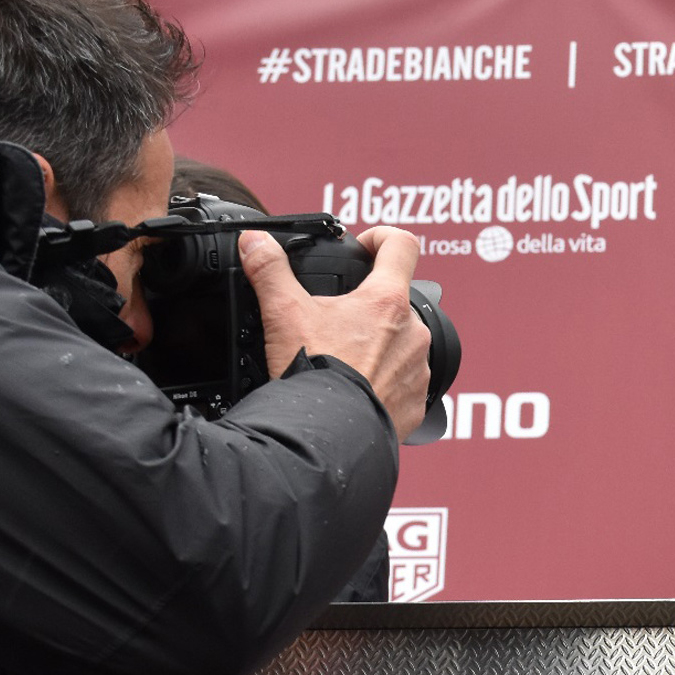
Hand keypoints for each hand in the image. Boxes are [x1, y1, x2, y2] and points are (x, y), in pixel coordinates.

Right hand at [241, 226, 431, 440]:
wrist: (326, 437)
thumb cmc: (314, 377)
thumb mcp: (283, 314)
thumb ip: (270, 271)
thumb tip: (255, 243)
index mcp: (388, 301)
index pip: (402, 245)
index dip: (382, 238)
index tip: (365, 247)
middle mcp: (414, 332)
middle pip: (398, 300)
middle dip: (369, 305)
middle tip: (337, 319)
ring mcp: (419, 368)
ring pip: (403, 342)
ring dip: (379, 344)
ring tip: (344, 357)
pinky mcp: (417, 401)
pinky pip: (405, 381)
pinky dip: (384, 380)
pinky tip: (357, 386)